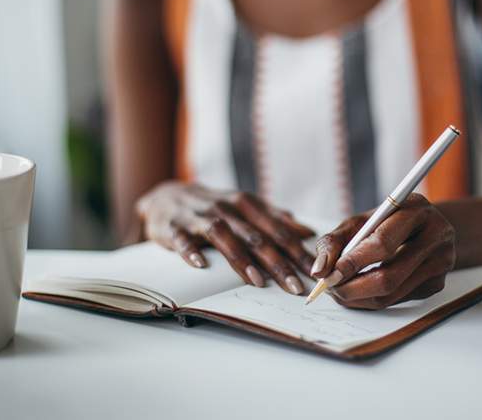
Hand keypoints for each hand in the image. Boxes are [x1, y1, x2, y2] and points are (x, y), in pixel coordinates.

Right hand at [137, 182, 314, 293]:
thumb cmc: (214, 206)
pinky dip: (191, 251)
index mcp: (247, 204)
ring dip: (241, 259)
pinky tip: (201, 265)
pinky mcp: (175, 227)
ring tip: (258, 281)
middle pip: (256, 237)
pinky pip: (184, 240)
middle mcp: (227, 209)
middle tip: (295, 287)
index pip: (278, 230)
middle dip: (278, 263)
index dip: (297, 252)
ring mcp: (200, 217)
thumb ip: (275, 218)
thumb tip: (306, 231)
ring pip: (225, 237)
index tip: (315, 272)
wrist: (167, 195)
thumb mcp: (245, 206)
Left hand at [310, 194, 455, 308]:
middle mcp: (436, 236)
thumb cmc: (388, 221)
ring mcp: (441, 263)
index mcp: (416, 210)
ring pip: (392, 294)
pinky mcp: (437, 284)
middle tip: (330, 289)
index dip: (352, 262)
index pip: (382, 243)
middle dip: (352, 288)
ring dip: (359, 298)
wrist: (427, 226)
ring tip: (339, 290)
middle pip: (389, 276)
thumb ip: (335, 240)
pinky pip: (398, 301)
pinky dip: (372, 300)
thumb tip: (319, 271)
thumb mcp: (361, 220)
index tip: (329, 274)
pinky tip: (360, 290)